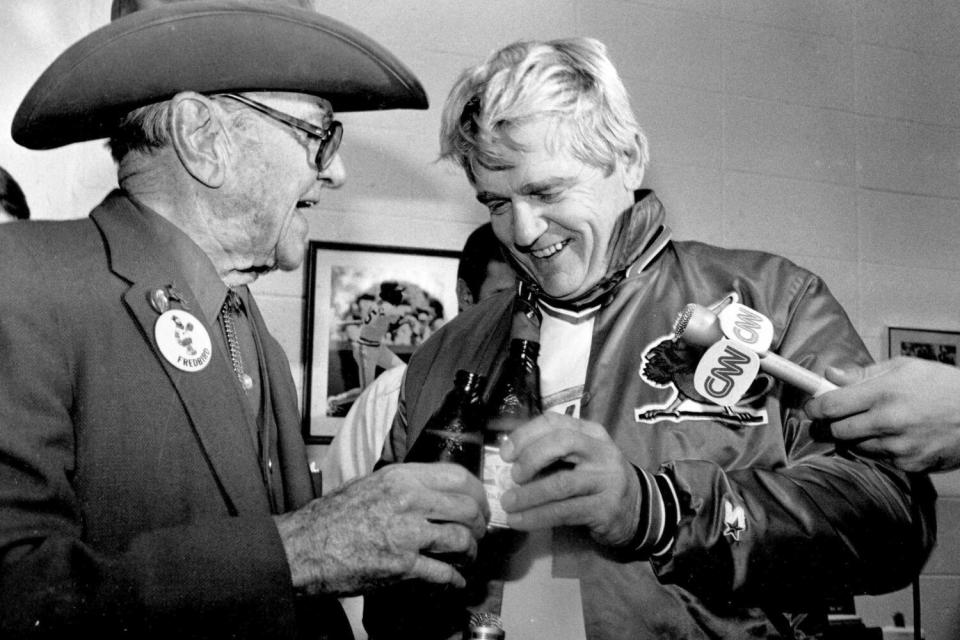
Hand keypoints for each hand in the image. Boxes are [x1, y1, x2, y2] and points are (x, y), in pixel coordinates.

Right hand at [274, 462, 487, 595]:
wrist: (303, 547)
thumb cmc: (332, 517)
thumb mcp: (370, 484)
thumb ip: (405, 484)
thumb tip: (436, 491)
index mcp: (401, 477)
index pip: (458, 476)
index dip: (478, 492)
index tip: (481, 503)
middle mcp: (408, 500)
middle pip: (467, 508)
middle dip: (480, 523)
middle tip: (479, 532)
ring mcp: (406, 534)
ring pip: (461, 539)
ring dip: (471, 551)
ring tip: (468, 557)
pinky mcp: (401, 565)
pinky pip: (443, 572)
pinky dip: (455, 579)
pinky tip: (456, 581)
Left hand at [498, 412, 640, 546]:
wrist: (639, 509)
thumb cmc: (597, 479)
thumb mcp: (581, 457)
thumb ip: (552, 453)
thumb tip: (508, 461)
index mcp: (591, 433)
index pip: (555, 422)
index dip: (525, 434)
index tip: (505, 453)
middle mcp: (601, 452)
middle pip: (562, 443)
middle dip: (530, 458)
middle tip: (513, 476)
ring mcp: (606, 480)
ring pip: (561, 483)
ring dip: (528, 495)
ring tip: (508, 504)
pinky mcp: (605, 509)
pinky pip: (564, 512)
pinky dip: (536, 517)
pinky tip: (519, 521)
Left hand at [805, 356, 959, 471]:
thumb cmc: (943, 385)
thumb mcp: (905, 367)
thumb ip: (864, 374)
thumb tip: (830, 375)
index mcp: (883, 393)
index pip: (831, 406)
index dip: (815, 407)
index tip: (812, 407)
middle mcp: (888, 422)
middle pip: (838, 430)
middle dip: (833, 423)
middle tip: (839, 416)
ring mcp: (899, 447)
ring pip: (857, 446)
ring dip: (859, 436)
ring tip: (879, 422)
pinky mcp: (910, 465)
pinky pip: (881, 458)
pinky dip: (882, 449)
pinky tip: (899, 436)